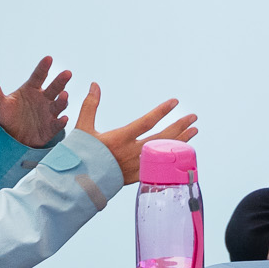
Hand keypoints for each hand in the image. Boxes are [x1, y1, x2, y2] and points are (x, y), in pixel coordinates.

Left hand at [0, 56, 71, 148]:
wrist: (10, 139)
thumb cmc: (5, 117)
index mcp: (31, 90)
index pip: (39, 76)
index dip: (43, 68)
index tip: (48, 58)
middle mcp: (43, 99)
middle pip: (54, 88)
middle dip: (61, 81)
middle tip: (67, 73)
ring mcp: (48, 113)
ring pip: (58, 105)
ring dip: (62, 100)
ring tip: (64, 95)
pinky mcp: (50, 128)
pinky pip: (57, 124)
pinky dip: (61, 122)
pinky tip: (64, 119)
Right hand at [74, 83, 196, 187]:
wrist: (75, 183)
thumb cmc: (79, 154)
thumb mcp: (83, 128)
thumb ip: (90, 106)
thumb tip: (94, 84)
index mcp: (119, 139)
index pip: (146, 122)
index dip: (161, 111)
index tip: (175, 102)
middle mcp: (131, 153)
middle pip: (162, 138)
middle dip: (179, 126)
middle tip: (193, 117)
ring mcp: (136, 167)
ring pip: (164, 152)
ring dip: (180, 141)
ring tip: (194, 131)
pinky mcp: (136, 178)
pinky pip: (159, 168)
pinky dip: (172, 160)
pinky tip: (182, 155)